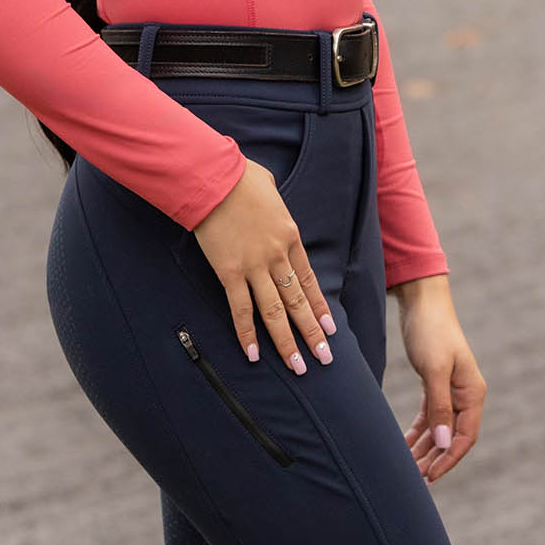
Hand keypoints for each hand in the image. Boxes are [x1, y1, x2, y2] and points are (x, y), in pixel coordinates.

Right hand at [192, 159, 335, 374]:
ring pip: (274, 312)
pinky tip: (254, 355)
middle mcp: (277, 256)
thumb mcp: (270, 189)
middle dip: (312, 333)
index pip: (309, 281)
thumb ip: (275, 206)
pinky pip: (240, 309)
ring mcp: (254, 266)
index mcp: (290, 237)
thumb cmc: (241, 177)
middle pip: (297, 301)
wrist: (214, 177)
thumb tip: (271, 202)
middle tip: (324, 358)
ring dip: (286, 342)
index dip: (319, 307)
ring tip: (298, 367)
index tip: (330, 329)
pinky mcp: (229, 272)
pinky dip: (247, 334)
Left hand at [397, 275, 483, 483]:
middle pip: (452, 437)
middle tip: (411, 480)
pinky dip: (418, 432)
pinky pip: (429, 416)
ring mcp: (451, 389)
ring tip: (405, 469)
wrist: (422, 300)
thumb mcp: (434, 370)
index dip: (449, 459)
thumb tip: (444, 443)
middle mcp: (465, 393)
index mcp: (472, 391)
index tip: (429, 478)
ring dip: (424, 449)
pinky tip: (404, 445)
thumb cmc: (431, 331)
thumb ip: (440, 408)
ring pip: (439, 429)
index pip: (466, 436)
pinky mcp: (435, 383)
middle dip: (434, 459)